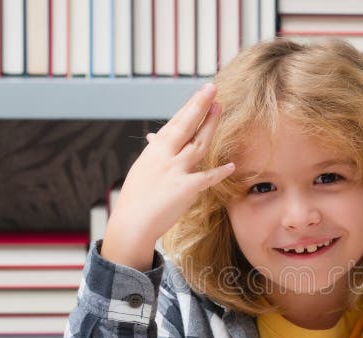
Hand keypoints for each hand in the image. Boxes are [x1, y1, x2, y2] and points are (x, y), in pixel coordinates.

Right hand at [101, 83, 235, 270]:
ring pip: (198, 144)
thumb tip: (155, 137)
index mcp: (155, 150)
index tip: (202, 92)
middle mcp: (164, 156)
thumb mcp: (143, 169)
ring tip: (220, 108)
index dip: (190, 107)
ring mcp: (175, 171)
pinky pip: (206, 178)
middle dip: (199, 105)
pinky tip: (231, 166)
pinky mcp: (184, 189)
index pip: (175, 123)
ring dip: (210, 126)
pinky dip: (219, 172)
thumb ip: (155, 152)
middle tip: (212, 89)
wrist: (132, 223)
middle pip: (186, 126)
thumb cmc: (137, 197)